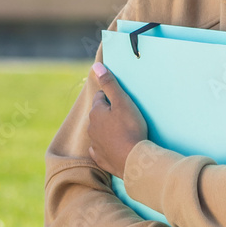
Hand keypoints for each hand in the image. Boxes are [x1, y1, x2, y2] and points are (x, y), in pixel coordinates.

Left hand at [87, 62, 147, 178]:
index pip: (101, 97)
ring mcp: (95, 145)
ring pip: (100, 132)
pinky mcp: (101, 159)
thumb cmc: (130, 128)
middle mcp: (91, 128)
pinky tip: (116, 147)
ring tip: (124, 132)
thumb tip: (97, 66)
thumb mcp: (122, 101)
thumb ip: (109, 83)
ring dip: (108, 130)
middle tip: (126, 116)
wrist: (134, 160)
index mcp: (96, 112)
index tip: (123, 102)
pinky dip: (107, 146)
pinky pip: (101, 149)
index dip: (113, 98)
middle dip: (109, 113)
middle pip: (99, 115)